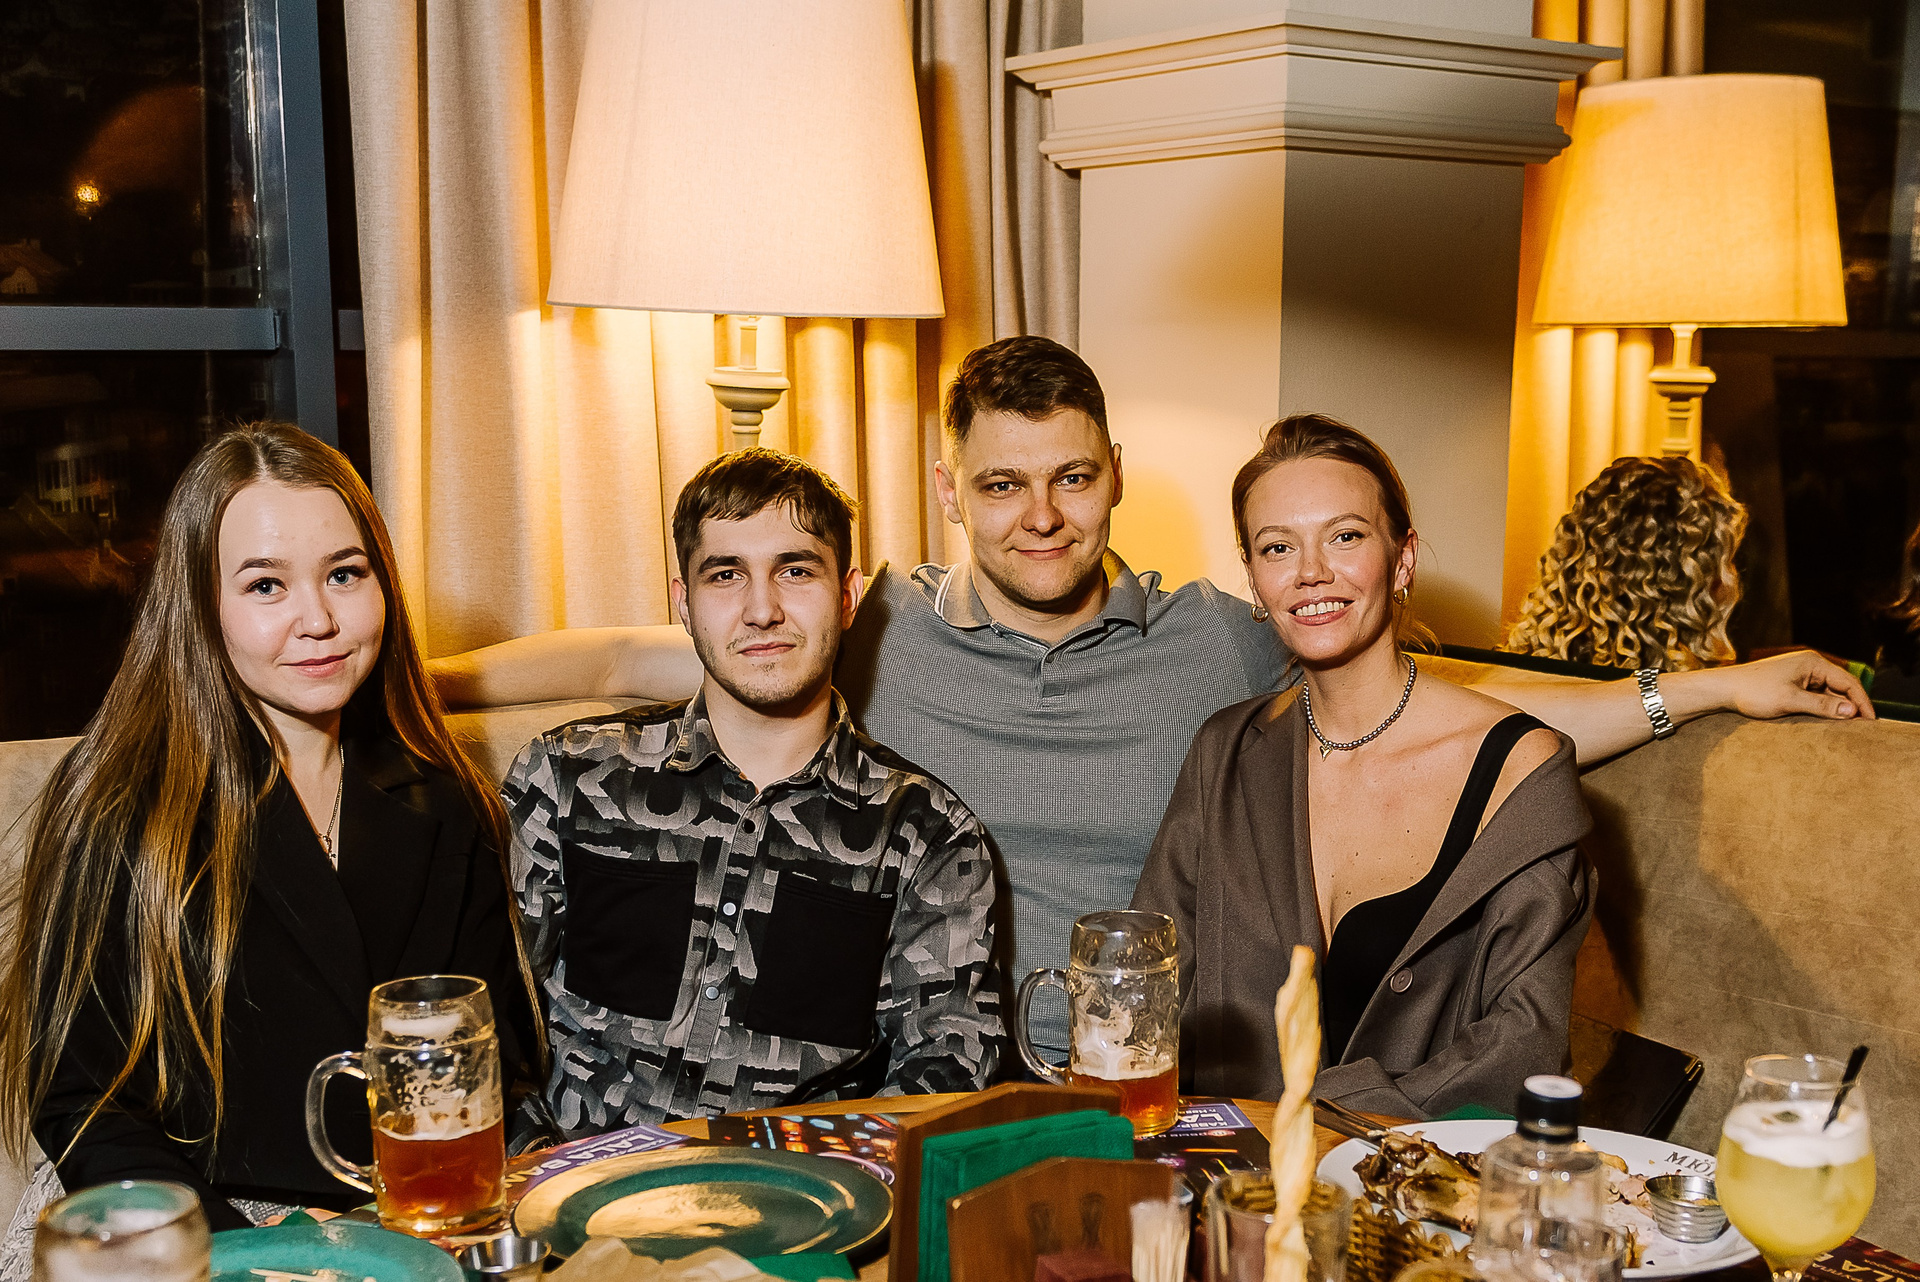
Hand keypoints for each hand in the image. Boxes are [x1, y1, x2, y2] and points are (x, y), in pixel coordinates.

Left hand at [1708, 650, 1875, 721]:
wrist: (1723, 689)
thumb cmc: (1753, 692)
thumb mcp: (1789, 701)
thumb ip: (1821, 706)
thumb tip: (1852, 711)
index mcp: (1813, 662)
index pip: (1849, 682)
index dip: (1862, 702)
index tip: (1871, 722)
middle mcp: (1810, 665)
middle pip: (1841, 687)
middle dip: (1852, 707)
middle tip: (1864, 730)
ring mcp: (1801, 674)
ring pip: (1829, 693)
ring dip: (1838, 709)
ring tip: (1849, 730)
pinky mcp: (1792, 684)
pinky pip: (1816, 697)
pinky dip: (1824, 709)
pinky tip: (1828, 723)